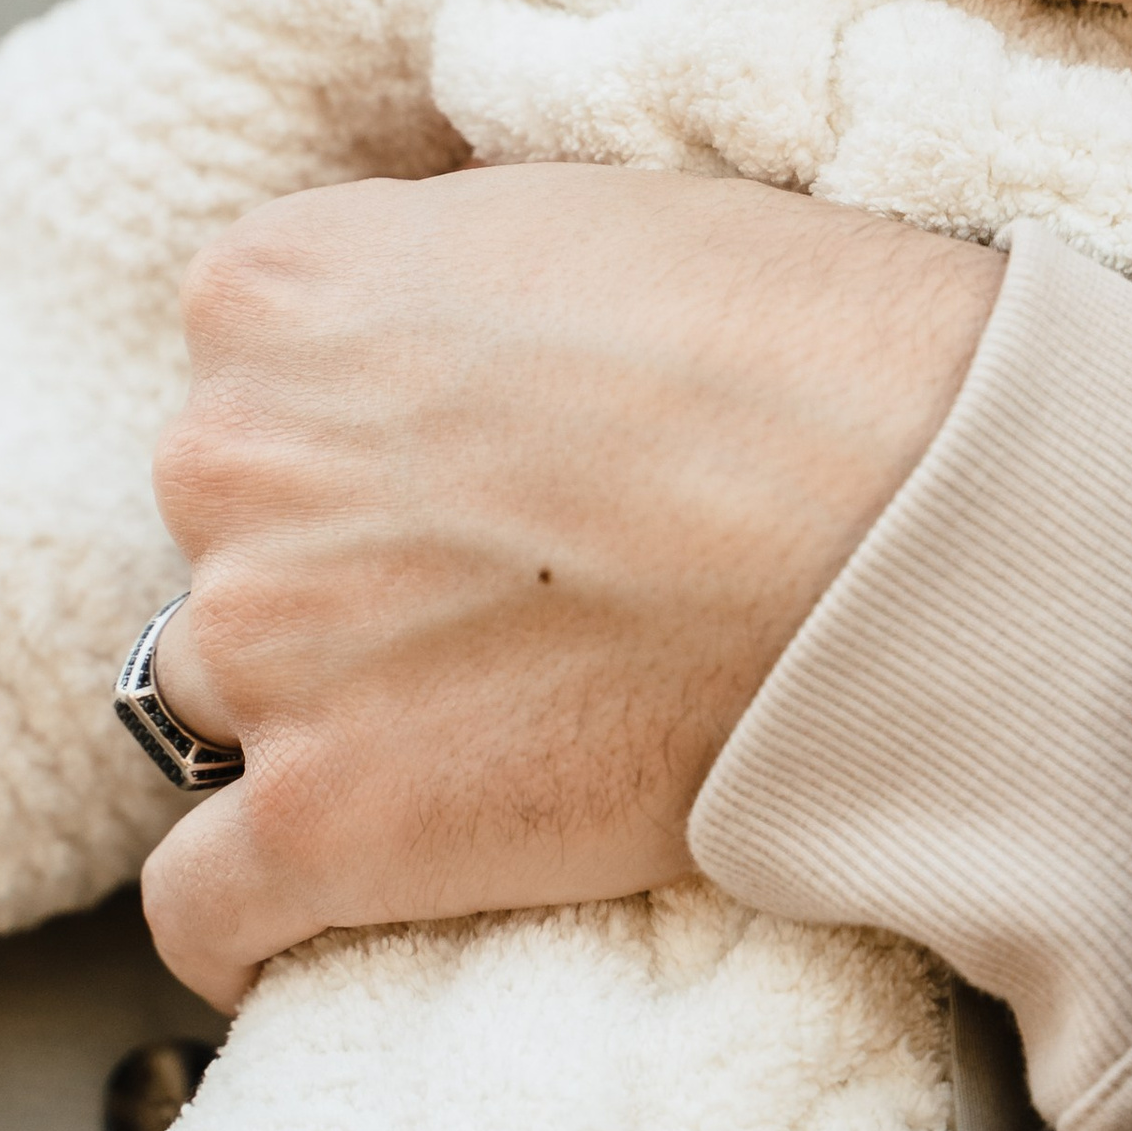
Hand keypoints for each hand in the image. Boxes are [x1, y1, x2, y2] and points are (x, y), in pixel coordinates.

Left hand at [140, 168, 1000, 1008]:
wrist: (929, 515)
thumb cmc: (804, 344)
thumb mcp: (575, 211)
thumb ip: (432, 276)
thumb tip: (416, 346)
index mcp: (280, 291)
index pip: (246, 382)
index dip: (360, 436)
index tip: (461, 478)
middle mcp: (229, 453)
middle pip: (234, 541)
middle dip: (343, 571)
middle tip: (507, 596)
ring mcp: (270, 643)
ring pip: (225, 701)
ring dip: (326, 718)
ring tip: (487, 726)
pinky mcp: (327, 817)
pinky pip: (203, 905)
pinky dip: (250, 919)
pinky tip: (330, 902)